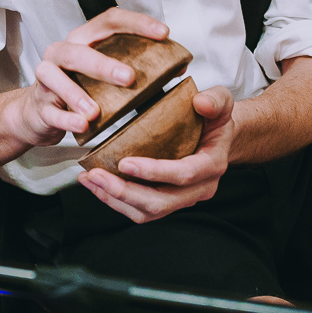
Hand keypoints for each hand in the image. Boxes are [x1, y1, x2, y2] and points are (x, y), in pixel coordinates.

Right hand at [0, 7, 170, 148]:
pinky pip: (51, 111)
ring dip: (76, 94)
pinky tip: (82, 126)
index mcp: (84, 39)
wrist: (38, 113)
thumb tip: (177, 69)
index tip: (163, 34)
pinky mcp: (39, 105)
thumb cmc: (79, 89)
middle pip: (79, 50)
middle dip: (104, 64)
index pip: (110, 21)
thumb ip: (135, 68)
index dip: (137, 23)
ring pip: (55, 77)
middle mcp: (62, 52)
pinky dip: (66, 119)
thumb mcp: (105, 75)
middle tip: (129, 78)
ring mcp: (46, 77)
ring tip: (96, 112)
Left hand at [79, 87, 235, 221]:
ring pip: (147, 212)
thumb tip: (201, 102)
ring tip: (89, 179)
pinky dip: (115, 200)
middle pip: (160, 202)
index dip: (154, 172)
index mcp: (212, 165)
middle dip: (124, 192)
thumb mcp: (222, 101)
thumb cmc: (215, 118)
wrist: (219, 137)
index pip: (184, 174)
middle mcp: (199, 189)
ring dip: (115, 199)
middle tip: (95, 174)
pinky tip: (95, 184)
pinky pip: (140, 210)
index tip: (124, 162)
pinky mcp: (167, 202)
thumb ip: (215, 99)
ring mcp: (183, 199)